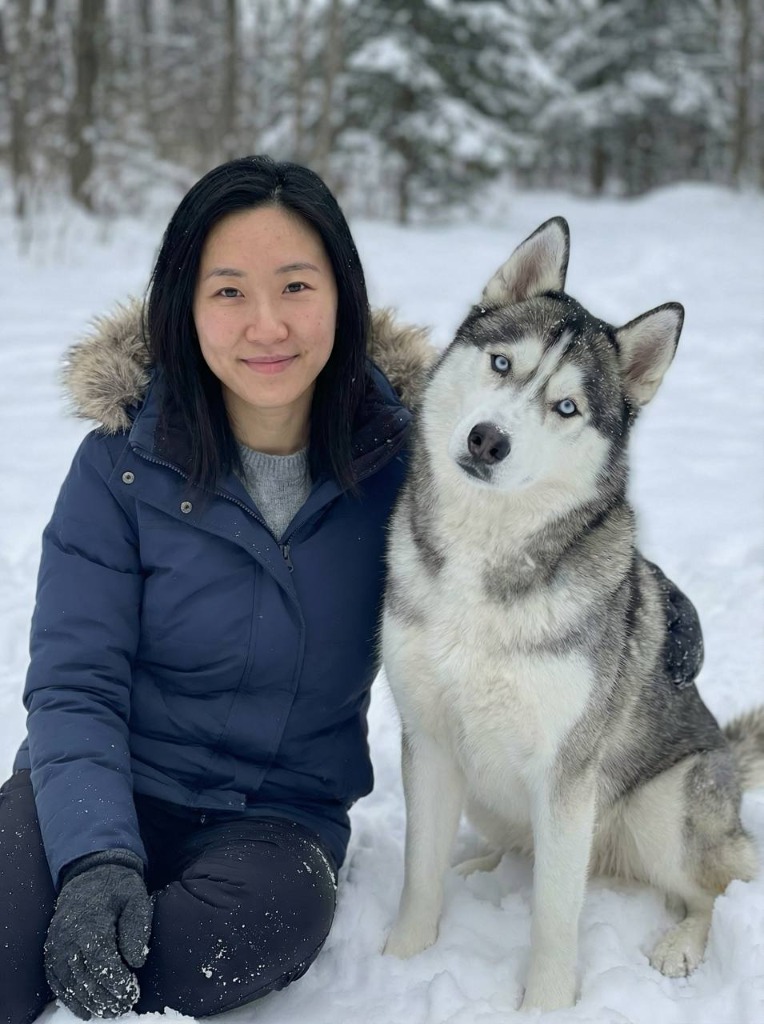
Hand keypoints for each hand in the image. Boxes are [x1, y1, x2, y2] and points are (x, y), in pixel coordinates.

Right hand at [44, 852, 152, 1019]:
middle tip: (124, 1007)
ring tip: (109, 1011)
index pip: (103, 963)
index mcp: (91, 922)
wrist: (91, 871)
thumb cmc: (118, 886)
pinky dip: (69, 997)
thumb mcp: (136, 896)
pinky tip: (85, 1009)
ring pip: (70, 983)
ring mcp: (56, 944)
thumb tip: (137, 961)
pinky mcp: (51, 949)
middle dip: (106, 998)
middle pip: (86, 977)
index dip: (117, 983)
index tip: (133, 994)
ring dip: (89, 1002)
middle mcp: (68, 936)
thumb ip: (138, 926)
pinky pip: (56, 979)